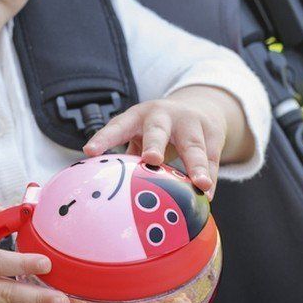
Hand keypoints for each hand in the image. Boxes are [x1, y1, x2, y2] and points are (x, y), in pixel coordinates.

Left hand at [83, 86, 233, 197]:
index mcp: (137, 116)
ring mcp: (189, 122)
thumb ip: (130, 155)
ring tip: (199, 184)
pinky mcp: (212, 134)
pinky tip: (207, 194)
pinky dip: (209, 176)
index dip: (104, 139)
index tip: (90, 152)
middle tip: (151, 159)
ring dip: (195, 165)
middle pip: (157, 130)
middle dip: (154, 144)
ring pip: (192, 144)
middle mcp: (162, 116)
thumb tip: (112, 189)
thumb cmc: (159, 129)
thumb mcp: (140, 133)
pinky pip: (212, 158)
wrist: (200, 108)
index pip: (118, 126)